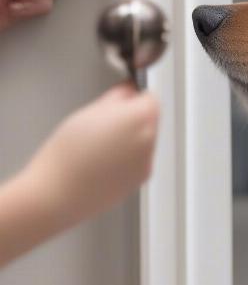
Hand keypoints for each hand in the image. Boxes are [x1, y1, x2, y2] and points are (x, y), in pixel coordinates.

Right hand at [24, 83, 159, 227]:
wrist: (59, 192)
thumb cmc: (68, 154)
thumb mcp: (89, 111)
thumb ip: (117, 97)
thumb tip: (128, 92)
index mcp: (138, 117)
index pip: (151, 98)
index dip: (135, 98)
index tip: (124, 101)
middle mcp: (149, 138)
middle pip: (151, 120)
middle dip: (133, 119)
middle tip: (106, 125)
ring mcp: (148, 160)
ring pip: (146, 140)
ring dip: (132, 139)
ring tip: (101, 146)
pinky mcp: (142, 178)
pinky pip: (140, 160)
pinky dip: (129, 158)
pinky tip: (105, 162)